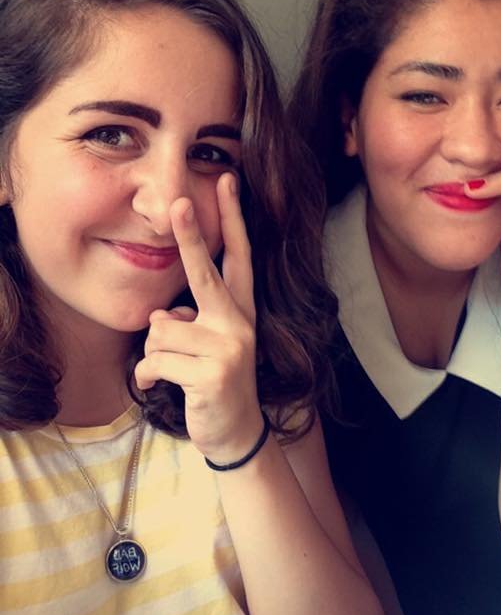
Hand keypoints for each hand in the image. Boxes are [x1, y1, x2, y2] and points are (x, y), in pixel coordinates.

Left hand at [134, 173, 264, 460]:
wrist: (235, 432)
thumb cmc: (213, 380)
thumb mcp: (208, 344)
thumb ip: (188, 320)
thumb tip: (163, 316)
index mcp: (239, 310)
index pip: (236, 256)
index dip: (231, 219)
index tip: (226, 182)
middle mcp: (239, 323)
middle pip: (205, 274)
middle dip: (190, 237)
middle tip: (177, 201)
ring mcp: (229, 348)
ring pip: (161, 330)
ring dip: (154, 354)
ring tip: (174, 371)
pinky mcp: (212, 375)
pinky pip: (155, 361)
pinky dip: (147, 376)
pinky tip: (161, 387)